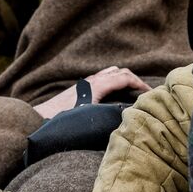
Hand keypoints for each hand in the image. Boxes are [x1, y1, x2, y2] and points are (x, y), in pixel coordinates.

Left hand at [32, 66, 149, 117]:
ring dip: (124, 79)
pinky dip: (114, 82)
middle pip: (120, 72)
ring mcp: (86, 82)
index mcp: (98, 84)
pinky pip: (102, 79)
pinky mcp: (81, 88)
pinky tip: (114, 95)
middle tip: (145, 92)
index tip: (151, 93)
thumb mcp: (92, 117)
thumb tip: (128, 113)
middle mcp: (93, 80)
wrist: (41, 119)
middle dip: (135, 80)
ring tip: (133, 93)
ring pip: (111, 73)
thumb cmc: (65, 120)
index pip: (126, 77)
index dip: (141, 84)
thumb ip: (111, 113)